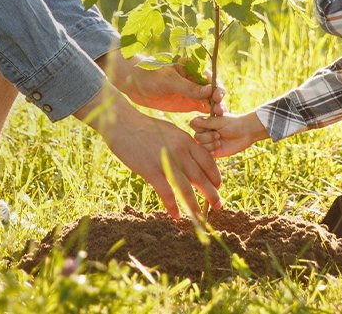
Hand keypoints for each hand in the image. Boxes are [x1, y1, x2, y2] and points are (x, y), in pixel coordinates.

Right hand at [76, 89, 222, 217]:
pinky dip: (172, 206)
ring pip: (186, 188)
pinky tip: (176, 215)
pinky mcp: (150, 170)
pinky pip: (166, 192)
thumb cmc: (144, 127)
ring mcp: (166, 161)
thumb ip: (182, 145)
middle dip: (212, 194)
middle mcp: (180, 151)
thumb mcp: (169, 131)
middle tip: (219, 205)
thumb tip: (190, 158)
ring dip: (194, 205)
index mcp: (186, 140)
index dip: (215, 175)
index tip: (218, 186)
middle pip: (201, 177)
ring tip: (200, 217)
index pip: (207, 161)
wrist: (122, 123)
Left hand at [106, 51, 225, 114]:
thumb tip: (209, 90)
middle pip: (213, 92)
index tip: (217, 96)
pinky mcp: (187, 104)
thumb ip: (188, 87)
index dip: (217, 87)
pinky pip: (201, 111)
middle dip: (218, 101)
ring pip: (209, 102)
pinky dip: (207, 117)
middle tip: (220, 111)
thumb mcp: (169, 81)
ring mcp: (192, 93)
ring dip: (215, 110)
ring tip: (218, 119)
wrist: (133, 83)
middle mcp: (196, 81)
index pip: (210, 78)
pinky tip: (210, 125)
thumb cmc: (150, 75)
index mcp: (193, 69)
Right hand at [189, 111, 268, 157]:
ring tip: (220, 142)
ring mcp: (209, 142)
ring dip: (210, 144)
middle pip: (196, 137)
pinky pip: (206, 154)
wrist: (246, 133)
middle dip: (207, 137)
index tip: (211, 126)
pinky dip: (211, 151)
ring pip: (200, 146)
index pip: (194, 125)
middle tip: (218, 135)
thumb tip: (193, 121)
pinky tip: (219, 148)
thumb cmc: (234, 124)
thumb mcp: (220, 122)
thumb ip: (206, 123)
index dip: (200, 127)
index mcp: (206, 123)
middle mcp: (205, 132)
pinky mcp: (213, 152)